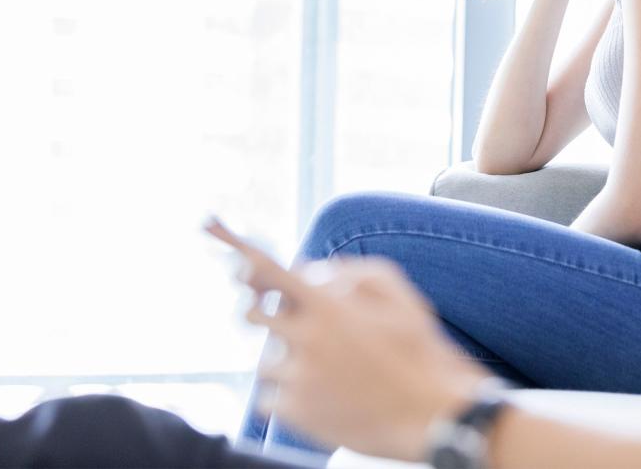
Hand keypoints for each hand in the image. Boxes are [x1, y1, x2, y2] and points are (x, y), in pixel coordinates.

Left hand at [205, 219, 489, 459]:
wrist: (433, 415)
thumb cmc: (420, 350)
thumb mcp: (401, 296)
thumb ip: (351, 273)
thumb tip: (309, 273)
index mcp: (329, 305)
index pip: (269, 269)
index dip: (236, 246)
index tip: (207, 225)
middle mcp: (306, 338)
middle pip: (252, 314)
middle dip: (266, 314)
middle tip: (302, 326)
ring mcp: (297, 378)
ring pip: (266, 360)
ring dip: (289, 360)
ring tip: (335, 372)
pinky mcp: (295, 414)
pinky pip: (270, 397)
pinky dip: (291, 395)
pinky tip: (330, 396)